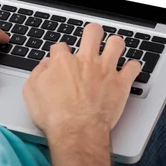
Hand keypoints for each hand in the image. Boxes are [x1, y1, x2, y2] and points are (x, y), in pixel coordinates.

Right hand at [23, 23, 141, 139]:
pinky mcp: (121, 83)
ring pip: (116, 43)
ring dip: (115, 45)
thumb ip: (38, 74)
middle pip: (92, 32)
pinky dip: (132, 67)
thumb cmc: (55, 117)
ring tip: (112, 51)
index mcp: (63, 62)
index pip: (61, 46)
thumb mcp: (32, 93)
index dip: (60, 52)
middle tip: (91, 41)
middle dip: (92, 33)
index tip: (61, 60)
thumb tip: (44, 66)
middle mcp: (86, 61)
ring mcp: (105, 70)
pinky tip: (128, 70)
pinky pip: (133, 67)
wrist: (76, 132)